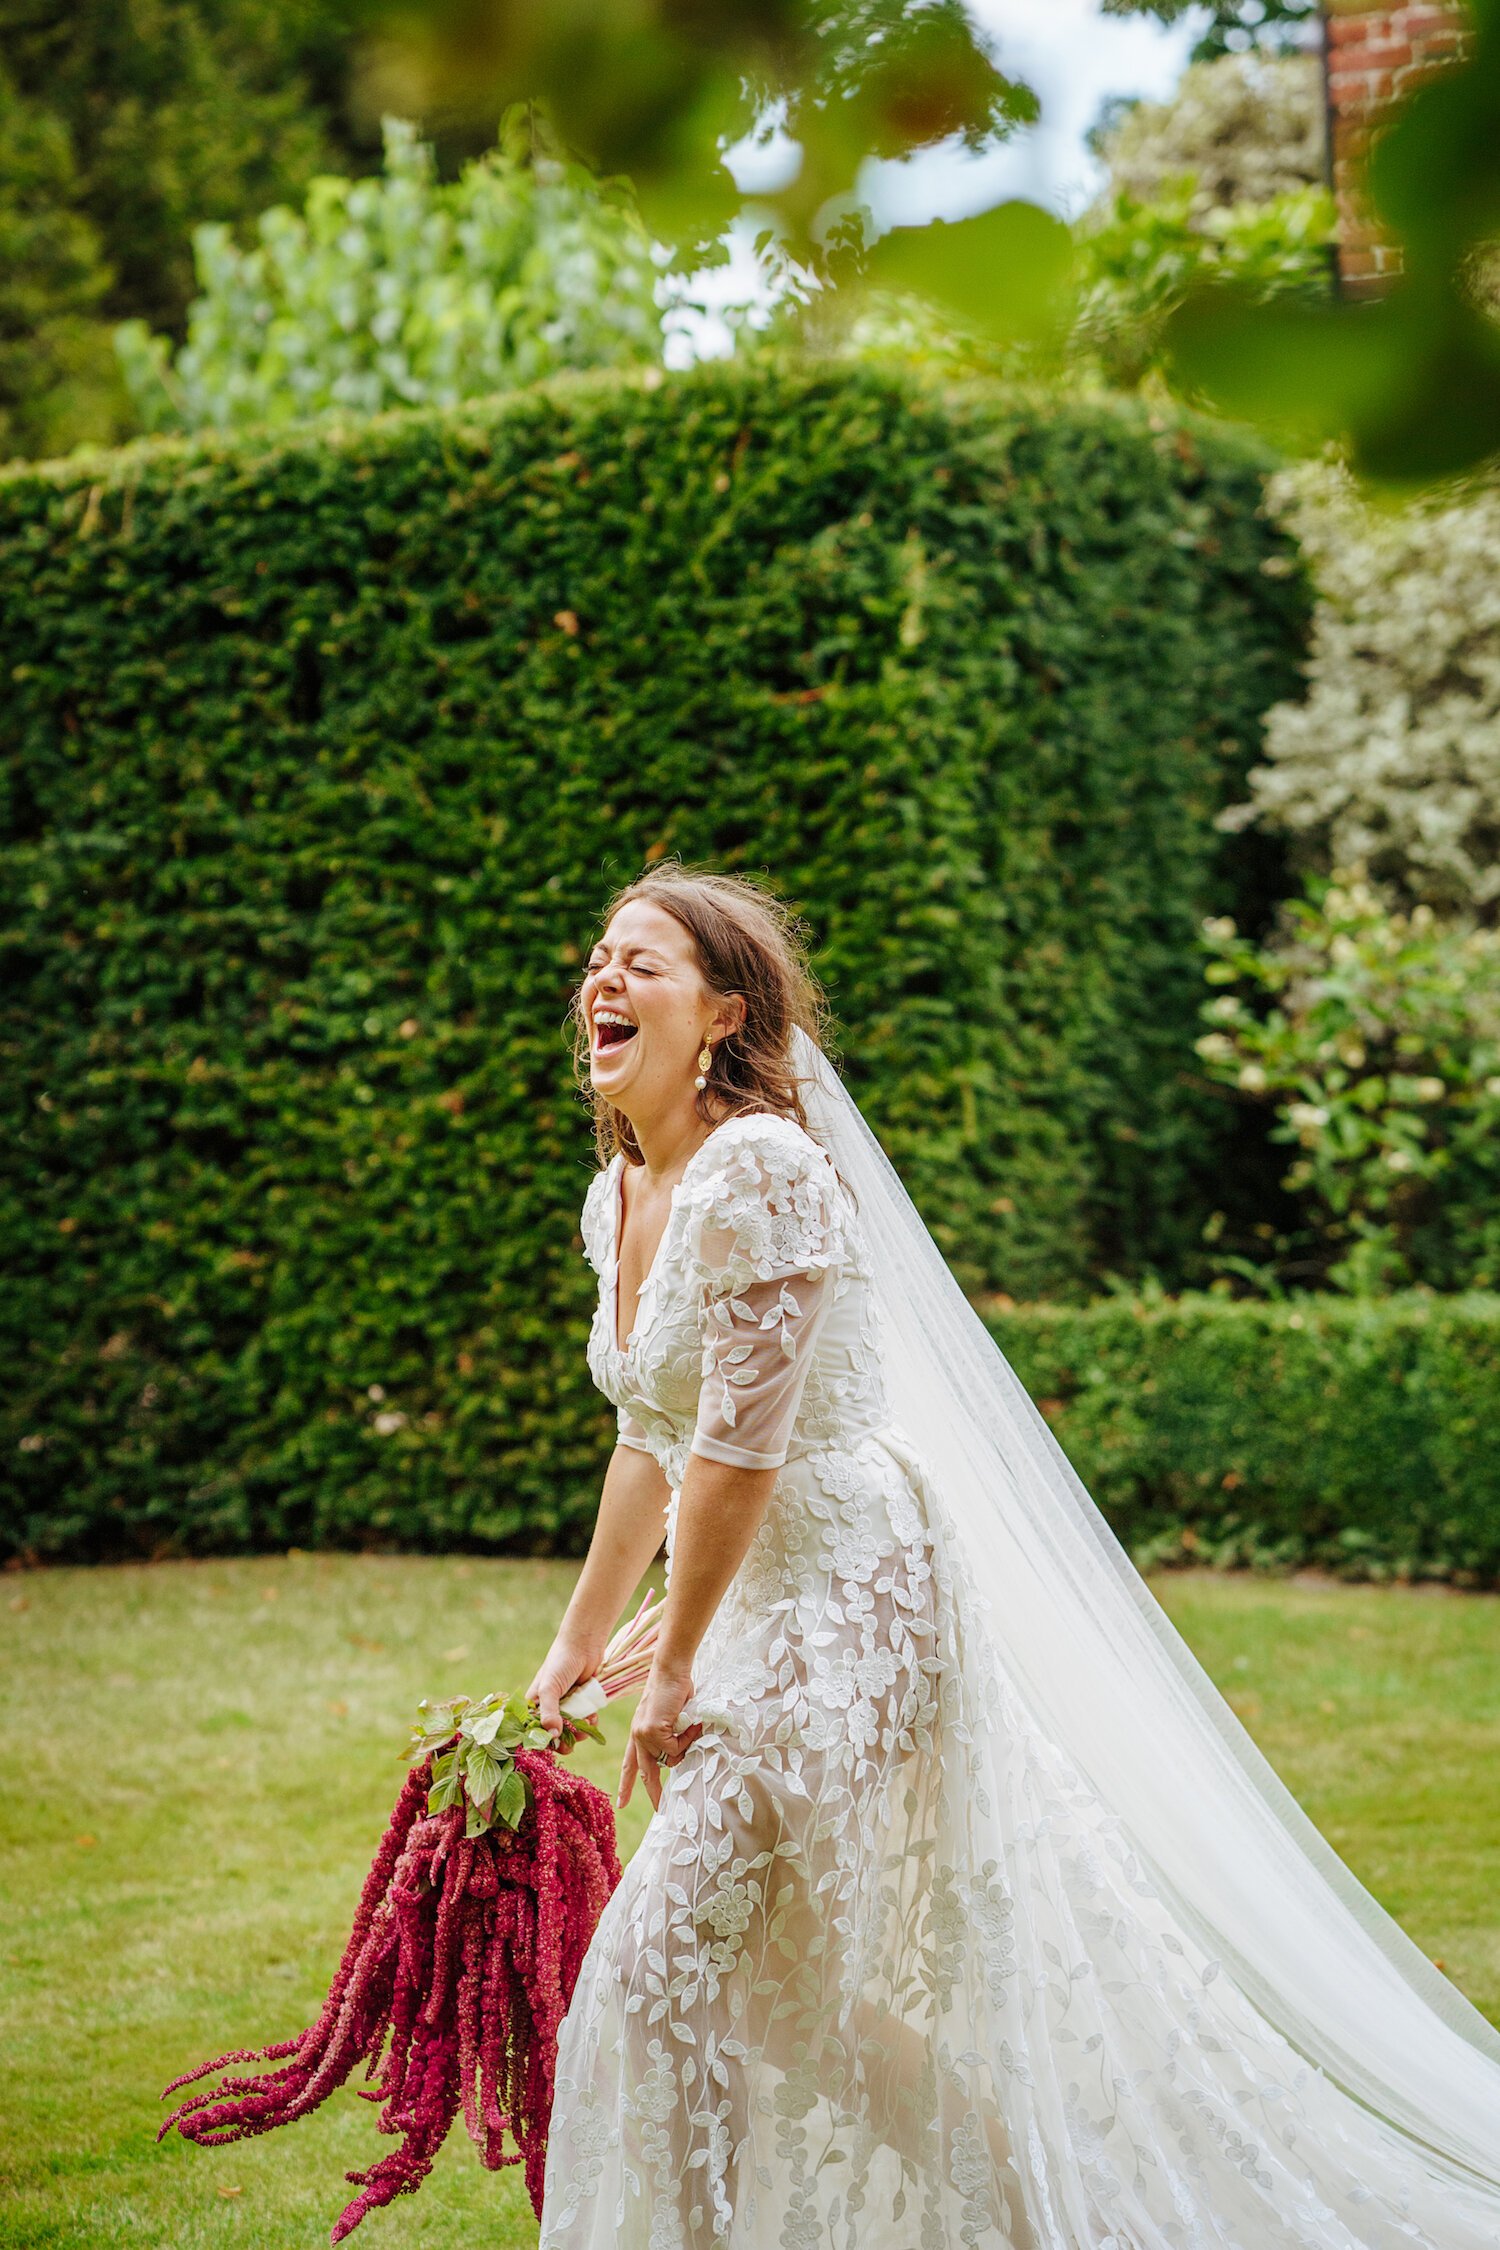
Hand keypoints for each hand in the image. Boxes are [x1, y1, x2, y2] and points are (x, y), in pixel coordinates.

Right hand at [526, 1635, 603, 1751]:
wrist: (585, 1644)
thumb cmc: (561, 1662)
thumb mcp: (550, 1687)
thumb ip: (549, 1712)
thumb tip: (552, 1736)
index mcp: (535, 1704)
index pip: (533, 1730)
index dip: (541, 1741)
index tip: (551, 1747)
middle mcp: (549, 1707)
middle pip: (553, 1735)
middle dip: (563, 1741)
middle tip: (571, 1745)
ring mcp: (566, 1706)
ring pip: (571, 1731)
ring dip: (579, 1733)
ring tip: (586, 1724)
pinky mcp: (582, 1703)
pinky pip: (584, 1722)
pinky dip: (589, 1723)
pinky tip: (593, 1717)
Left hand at [618, 1665, 702, 1813]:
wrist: (670, 1671)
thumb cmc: (674, 1691)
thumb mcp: (667, 1719)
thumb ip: (667, 1738)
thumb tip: (674, 1758)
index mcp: (638, 1734)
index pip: (630, 1763)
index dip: (627, 1784)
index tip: (621, 1802)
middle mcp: (637, 1737)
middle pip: (646, 1773)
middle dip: (655, 1793)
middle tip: (661, 1810)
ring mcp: (643, 1735)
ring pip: (670, 1759)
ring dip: (685, 1746)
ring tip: (690, 1726)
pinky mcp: (651, 1731)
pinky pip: (675, 1748)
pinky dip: (687, 1738)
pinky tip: (689, 1722)